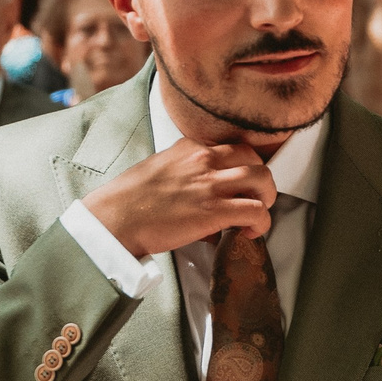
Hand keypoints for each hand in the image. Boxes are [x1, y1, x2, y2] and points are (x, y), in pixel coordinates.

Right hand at [82, 139, 277, 259]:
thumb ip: (183, 172)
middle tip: (255, 197)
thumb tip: (199, 194)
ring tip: (257, 215)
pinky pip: (257, 211)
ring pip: (263, 180)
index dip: (240, 167)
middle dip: (261, 179)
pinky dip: (262, 223)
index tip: (238, 185)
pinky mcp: (214, 211)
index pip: (231, 148)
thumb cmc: (128, 199)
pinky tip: (251, 232)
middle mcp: (204, 159)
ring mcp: (211, 184)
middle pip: (254, 158)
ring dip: (267, 198)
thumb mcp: (157, 168)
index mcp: (189, 147)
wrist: (115, 218)